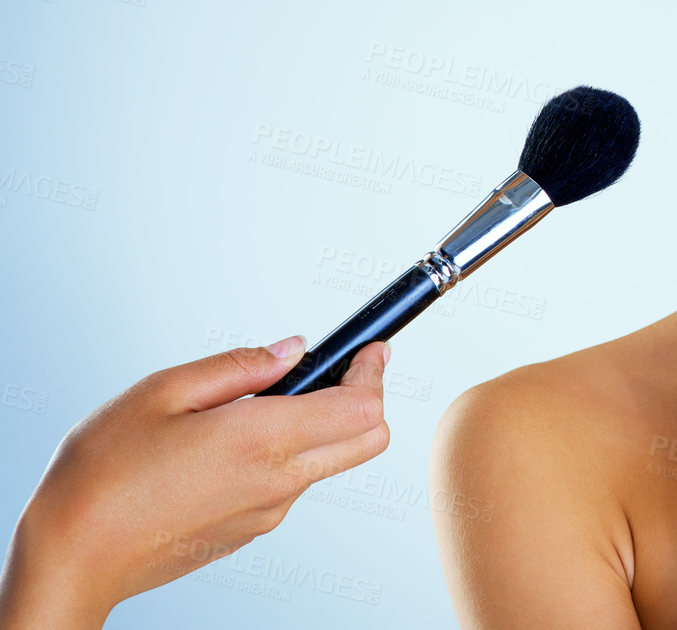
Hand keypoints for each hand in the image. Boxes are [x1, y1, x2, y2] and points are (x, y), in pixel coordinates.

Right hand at [0, 338, 389, 627]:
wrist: (73, 558)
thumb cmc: (103, 472)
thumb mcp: (162, 392)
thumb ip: (239, 366)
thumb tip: (294, 349)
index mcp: (263, 440)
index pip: (363, 406)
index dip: (373, 370)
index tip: (370, 348)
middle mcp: (279, 481)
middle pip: (368, 439)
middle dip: (366, 397)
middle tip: (335, 368)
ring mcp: (268, 512)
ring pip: (329, 461)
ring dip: (320, 426)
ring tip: (259, 403)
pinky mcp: (251, 530)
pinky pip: (290, 485)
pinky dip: (286, 455)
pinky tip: (233, 443)